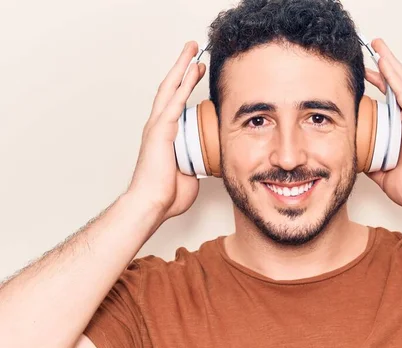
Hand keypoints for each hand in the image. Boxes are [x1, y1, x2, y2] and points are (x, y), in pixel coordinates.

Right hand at [126, 41, 205, 220]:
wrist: (152, 205)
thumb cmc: (167, 194)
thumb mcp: (191, 173)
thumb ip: (200, 161)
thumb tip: (211, 160)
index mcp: (165, 135)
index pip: (175, 103)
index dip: (185, 85)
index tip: (197, 71)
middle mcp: (158, 126)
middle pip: (170, 89)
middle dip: (182, 67)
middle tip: (193, 49)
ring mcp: (157, 126)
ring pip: (170, 89)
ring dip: (182, 67)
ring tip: (193, 49)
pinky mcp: (160, 131)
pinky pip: (173, 102)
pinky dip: (183, 84)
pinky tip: (192, 69)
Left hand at [365, 38, 401, 210]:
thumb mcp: (384, 174)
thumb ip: (372, 163)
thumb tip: (357, 159)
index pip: (391, 99)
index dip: (379, 84)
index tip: (365, 75)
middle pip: (398, 85)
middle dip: (384, 66)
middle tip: (372, 48)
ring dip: (389, 63)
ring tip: (378, 45)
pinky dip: (394, 77)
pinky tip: (385, 64)